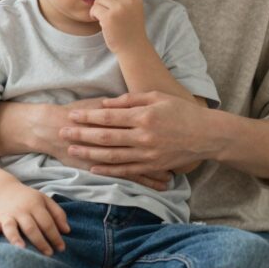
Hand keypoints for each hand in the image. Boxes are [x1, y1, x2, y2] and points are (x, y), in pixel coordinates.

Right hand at [0, 182, 69, 255]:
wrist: (4, 190)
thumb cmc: (29, 199)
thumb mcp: (46, 201)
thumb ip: (58, 214)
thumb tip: (67, 231)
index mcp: (36, 205)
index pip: (47, 222)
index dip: (55, 236)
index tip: (61, 248)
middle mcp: (21, 210)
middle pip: (31, 227)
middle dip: (40, 241)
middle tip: (48, 254)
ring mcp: (7, 215)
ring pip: (11, 227)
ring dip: (15, 238)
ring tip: (22, 249)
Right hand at [11, 97, 175, 189]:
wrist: (51, 127)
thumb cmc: (77, 112)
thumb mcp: (100, 103)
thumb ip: (121, 104)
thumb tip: (142, 104)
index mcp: (119, 120)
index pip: (148, 127)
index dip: (164, 133)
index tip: (182, 137)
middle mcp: (118, 140)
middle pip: (148, 148)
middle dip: (166, 155)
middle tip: (185, 159)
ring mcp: (111, 156)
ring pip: (140, 166)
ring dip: (157, 173)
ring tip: (174, 178)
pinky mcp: (103, 168)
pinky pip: (128, 176)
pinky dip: (144, 181)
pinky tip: (158, 184)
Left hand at [60, 91, 213, 178]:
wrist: (206, 135)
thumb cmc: (182, 111)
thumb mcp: (157, 97)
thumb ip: (130, 100)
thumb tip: (106, 104)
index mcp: (144, 116)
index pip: (108, 117)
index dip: (87, 116)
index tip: (72, 115)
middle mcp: (143, 136)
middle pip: (105, 137)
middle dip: (81, 134)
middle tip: (62, 133)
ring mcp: (147, 154)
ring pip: (111, 156)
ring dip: (89, 154)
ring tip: (71, 150)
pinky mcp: (152, 166)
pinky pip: (126, 170)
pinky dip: (108, 170)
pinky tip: (93, 168)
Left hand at [89, 0, 146, 53]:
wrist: (133, 48)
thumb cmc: (130, 28)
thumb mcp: (133, 8)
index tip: (111, 4)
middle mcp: (129, 0)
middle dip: (103, 0)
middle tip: (105, 11)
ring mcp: (119, 8)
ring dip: (97, 7)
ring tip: (103, 17)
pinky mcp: (109, 18)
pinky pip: (94, 8)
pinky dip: (93, 14)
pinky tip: (99, 21)